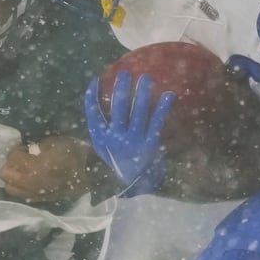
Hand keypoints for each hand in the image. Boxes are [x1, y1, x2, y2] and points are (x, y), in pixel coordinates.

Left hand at [1, 135, 100, 201]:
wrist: (93, 173)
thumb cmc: (75, 153)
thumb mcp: (54, 142)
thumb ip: (36, 147)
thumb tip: (27, 151)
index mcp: (34, 168)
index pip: (12, 160)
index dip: (17, 151)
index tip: (26, 148)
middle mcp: (31, 184)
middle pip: (6, 176)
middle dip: (11, 165)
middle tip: (22, 159)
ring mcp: (36, 194)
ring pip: (11, 189)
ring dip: (14, 178)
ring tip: (24, 170)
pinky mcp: (43, 199)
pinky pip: (24, 195)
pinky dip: (23, 187)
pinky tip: (32, 180)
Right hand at [85, 72, 175, 196]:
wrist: (135, 185)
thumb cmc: (118, 163)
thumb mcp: (104, 150)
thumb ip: (102, 132)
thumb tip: (100, 106)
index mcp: (102, 139)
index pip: (93, 114)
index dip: (91, 98)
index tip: (95, 81)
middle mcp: (116, 138)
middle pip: (118, 108)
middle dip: (121, 89)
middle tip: (126, 74)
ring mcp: (134, 141)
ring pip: (138, 112)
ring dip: (142, 93)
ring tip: (146, 77)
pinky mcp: (150, 144)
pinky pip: (156, 122)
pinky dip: (162, 108)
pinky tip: (168, 95)